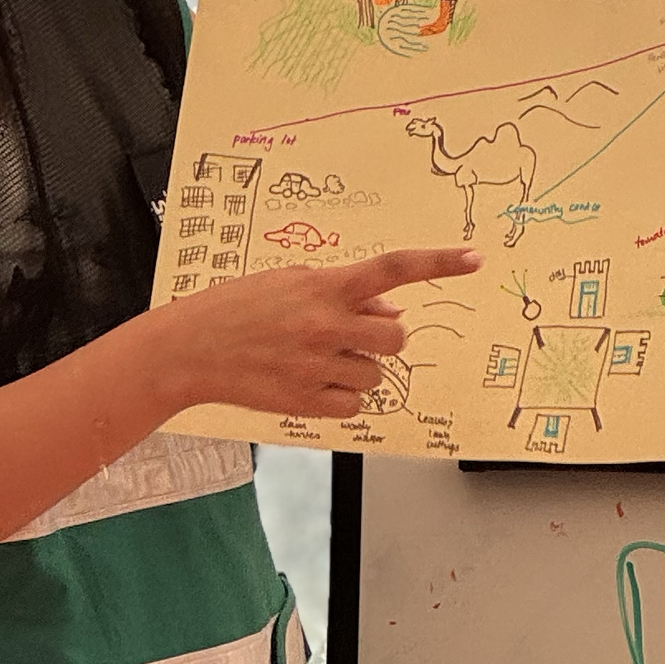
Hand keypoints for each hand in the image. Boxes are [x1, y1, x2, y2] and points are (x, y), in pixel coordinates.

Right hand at [156, 248, 480, 421]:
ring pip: (375, 374)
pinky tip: (309, 381)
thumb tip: (389, 314)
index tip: (473, 258)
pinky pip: (353, 404)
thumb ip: (341, 294)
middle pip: (396, 339)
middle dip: (383, 338)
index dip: (437, 263)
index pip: (392, 271)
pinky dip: (340, 396)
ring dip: (356, 368)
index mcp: (323, 287)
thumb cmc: (237, 307)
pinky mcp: (307, 403)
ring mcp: (317, 367)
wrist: (191, 348)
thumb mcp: (289, 282)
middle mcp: (326, 326)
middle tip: (354, 335)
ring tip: (315, 357)